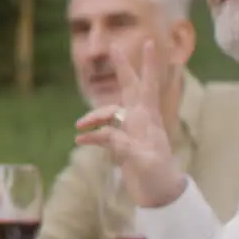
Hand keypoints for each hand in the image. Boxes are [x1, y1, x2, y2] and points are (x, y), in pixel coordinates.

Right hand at [75, 40, 185, 208]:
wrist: (159, 197)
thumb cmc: (157, 177)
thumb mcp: (142, 161)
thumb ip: (123, 145)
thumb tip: (103, 133)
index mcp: (148, 118)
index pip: (148, 85)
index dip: (148, 64)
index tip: (148, 42)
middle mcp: (140, 119)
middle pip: (129, 87)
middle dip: (122, 68)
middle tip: (114, 48)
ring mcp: (131, 130)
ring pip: (109, 112)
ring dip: (93, 117)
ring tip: (79, 128)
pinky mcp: (122, 143)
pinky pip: (102, 133)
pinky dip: (91, 135)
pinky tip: (80, 141)